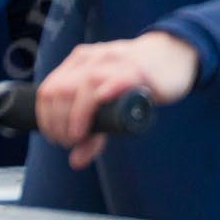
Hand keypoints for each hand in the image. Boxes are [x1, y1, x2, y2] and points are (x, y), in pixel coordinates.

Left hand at [34, 31, 199, 169]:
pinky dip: (98, 101)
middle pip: (60, 90)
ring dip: (74, 118)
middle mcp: (92, 58)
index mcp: (79, 62)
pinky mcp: (136, 71)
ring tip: (77, 137)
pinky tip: (95, 119)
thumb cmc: (137, 83)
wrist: (174, 56)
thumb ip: (92, 129)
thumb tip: (75, 162)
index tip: (53, 137)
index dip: (45, 117)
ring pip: (82, 87)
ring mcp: (113, 63)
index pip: (48, 89)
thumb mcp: (109, 105)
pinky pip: (112, 82)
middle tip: (68, 142)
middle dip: (57, 122)